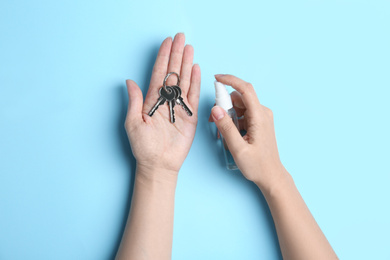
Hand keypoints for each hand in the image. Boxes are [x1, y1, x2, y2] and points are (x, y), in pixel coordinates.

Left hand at [125, 33, 200, 174]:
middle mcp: (167, 100)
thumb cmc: (143, 147)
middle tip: (181, 37)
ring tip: (190, 48)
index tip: (167, 42)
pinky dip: (195, 82)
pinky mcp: (190, 116)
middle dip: (177, 54)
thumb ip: (134, 101)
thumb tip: (129, 81)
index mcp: (152, 100)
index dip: (163, 57)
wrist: (158, 164)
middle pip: (173, 72)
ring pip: (184, 80)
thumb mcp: (133, 123)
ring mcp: (180, 107)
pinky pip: (193, 96)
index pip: (159, 73)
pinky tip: (196, 69)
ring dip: (187, 64)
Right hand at [211, 74, 285, 189]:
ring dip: (228, 115)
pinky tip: (233, 135)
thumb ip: (226, 128)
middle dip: (224, 105)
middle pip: (239, 98)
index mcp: (259, 116)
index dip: (230, 80)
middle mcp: (262, 113)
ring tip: (225, 133)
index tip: (216, 78)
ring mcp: (262, 117)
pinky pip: (243, 113)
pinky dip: (234, 120)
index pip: (245, 89)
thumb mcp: (238, 148)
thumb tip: (215, 109)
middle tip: (215, 121)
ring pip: (239, 106)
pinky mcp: (259, 121)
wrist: (271, 175)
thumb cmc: (257, 165)